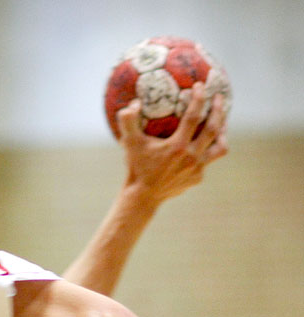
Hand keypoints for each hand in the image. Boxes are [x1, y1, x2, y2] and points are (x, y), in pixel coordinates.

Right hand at [117, 82, 228, 206]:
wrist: (143, 197)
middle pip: (214, 129)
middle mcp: (191, 157)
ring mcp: (197, 169)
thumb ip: (128, 122)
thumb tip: (134, 103)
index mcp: (177, 146)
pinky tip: (203, 145)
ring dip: (223, 132)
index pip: (193, 117)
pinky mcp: (197, 178)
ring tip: (222, 122)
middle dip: (219, 110)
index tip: (201, 85)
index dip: (199, 99)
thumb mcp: (129, 144)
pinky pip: (206, 161)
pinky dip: (206, 151)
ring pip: (219, 147)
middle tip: (220, 97)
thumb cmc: (136, 167)